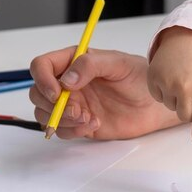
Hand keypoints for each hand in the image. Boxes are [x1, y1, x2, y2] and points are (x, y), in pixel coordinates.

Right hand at [29, 47, 179, 139]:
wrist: (154, 105)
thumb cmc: (139, 78)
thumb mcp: (119, 64)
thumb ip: (91, 65)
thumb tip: (67, 79)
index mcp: (73, 61)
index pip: (42, 66)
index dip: (42, 79)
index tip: (56, 92)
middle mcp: (68, 83)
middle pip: (37, 93)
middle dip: (51, 105)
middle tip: (77, 110)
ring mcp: (72, 104)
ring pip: (45, 114)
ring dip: (61, 119)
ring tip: (88, 117)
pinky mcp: (79, 122)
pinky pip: (62, 130)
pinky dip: (73, 130)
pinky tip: (94, 124)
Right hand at [147, 28, 191, 141]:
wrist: (190, 35)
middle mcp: (184, 87)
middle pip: (184, 116)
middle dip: (190, 111)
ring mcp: (167, 82)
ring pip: (171, 107)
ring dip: (177, 100)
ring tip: (183, 81)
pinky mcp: (154, 76)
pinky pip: (158, 96)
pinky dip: (164, 92)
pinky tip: (172, 78)